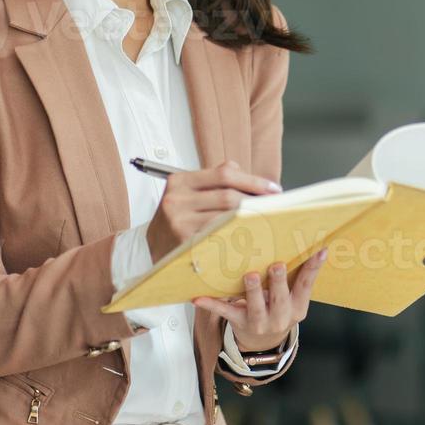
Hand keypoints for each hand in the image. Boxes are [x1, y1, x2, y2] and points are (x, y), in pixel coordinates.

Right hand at [146, 160, 280, 260]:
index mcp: (180, 181)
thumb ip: (216, 183)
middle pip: (229, 196)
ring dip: (252, 220)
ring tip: (268, 221)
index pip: (224, 173)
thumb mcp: (187, 195)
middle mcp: (176, 199)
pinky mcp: (184, 244)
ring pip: (227, 217)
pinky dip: (239, 236)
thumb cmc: (176, 222)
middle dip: (258, 201)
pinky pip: (220, 238)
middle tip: (276, 208)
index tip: (273, 189)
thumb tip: (255, 183)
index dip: (253, 180)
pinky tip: (252, 237)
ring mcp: (179, 222)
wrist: (148, 251)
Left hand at [193, 248, 326, 350]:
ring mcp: (259, 322)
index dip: (313, 268)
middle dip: (278, 282)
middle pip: (280, 300)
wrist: (263, 342)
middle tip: (277, 265)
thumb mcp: (292, 297)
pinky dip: (211, 304)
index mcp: (297, 307)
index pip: (306, 285)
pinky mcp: (239, 322)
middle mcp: (281, 318)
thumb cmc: (278, 307)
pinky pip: (225, 312)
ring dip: (253, 292)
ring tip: (250, 276)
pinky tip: (198, 298)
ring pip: (255, 308)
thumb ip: (296, 275)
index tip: (319, 250)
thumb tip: (311, 242)